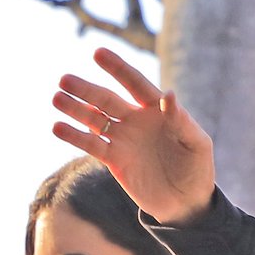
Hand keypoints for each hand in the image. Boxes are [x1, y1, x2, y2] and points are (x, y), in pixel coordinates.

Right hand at [52, 48, 215, 224]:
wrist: (187, 202)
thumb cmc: (197, 168)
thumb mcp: (197, 144)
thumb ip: (182, 121)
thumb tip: (169, 95)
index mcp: (159, 110)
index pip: (136, 84)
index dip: (118, 68)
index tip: (98, 53)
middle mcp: (136, 120)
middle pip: (107, 99)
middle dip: (87, 89)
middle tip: (65, 79)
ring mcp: (123, 138)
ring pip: (94, 119)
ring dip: (75, 109)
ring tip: (57, 98)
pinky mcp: (114, 159)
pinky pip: (92, 145)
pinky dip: (75, 136)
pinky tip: (58, 127)